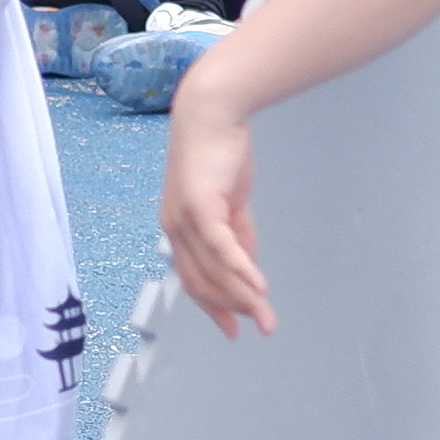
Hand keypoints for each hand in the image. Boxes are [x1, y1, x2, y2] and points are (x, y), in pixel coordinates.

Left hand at [160, 90, 267, 334]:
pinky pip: (221, 247)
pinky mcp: (199, 205)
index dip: (216, 306)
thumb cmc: (219, 152)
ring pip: (213, 270)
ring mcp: (183, 218)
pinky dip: (240, 269)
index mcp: (178, 229)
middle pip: (202, 282)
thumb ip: (238, 234)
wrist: (211, 111)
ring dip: (242, 296)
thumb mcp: (231, 202)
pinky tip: (258, 286)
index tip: (235, 328)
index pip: (195, 279)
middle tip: (261, 326)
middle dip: (232, 309)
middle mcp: (174, 229)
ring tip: (266, 315)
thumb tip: (247, 265)